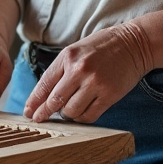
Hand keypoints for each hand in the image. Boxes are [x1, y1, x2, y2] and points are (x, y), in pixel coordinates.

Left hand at [25, 23, 152, 122]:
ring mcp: (95, 83)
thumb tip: (44, 96)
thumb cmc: (102, 47)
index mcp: (68, 57)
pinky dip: (82, 118)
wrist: (134, 44)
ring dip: (67, 114)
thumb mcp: (76, 51)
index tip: (28, 111)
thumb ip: (61, 71)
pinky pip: (89, 115)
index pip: (44, 84)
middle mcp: (79, 70)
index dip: (34, 101)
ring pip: (71, 111)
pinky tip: (81, 113)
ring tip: (68, 110)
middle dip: (45, 112)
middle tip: (39, 119)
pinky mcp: (109, 95)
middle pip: (55, 100)